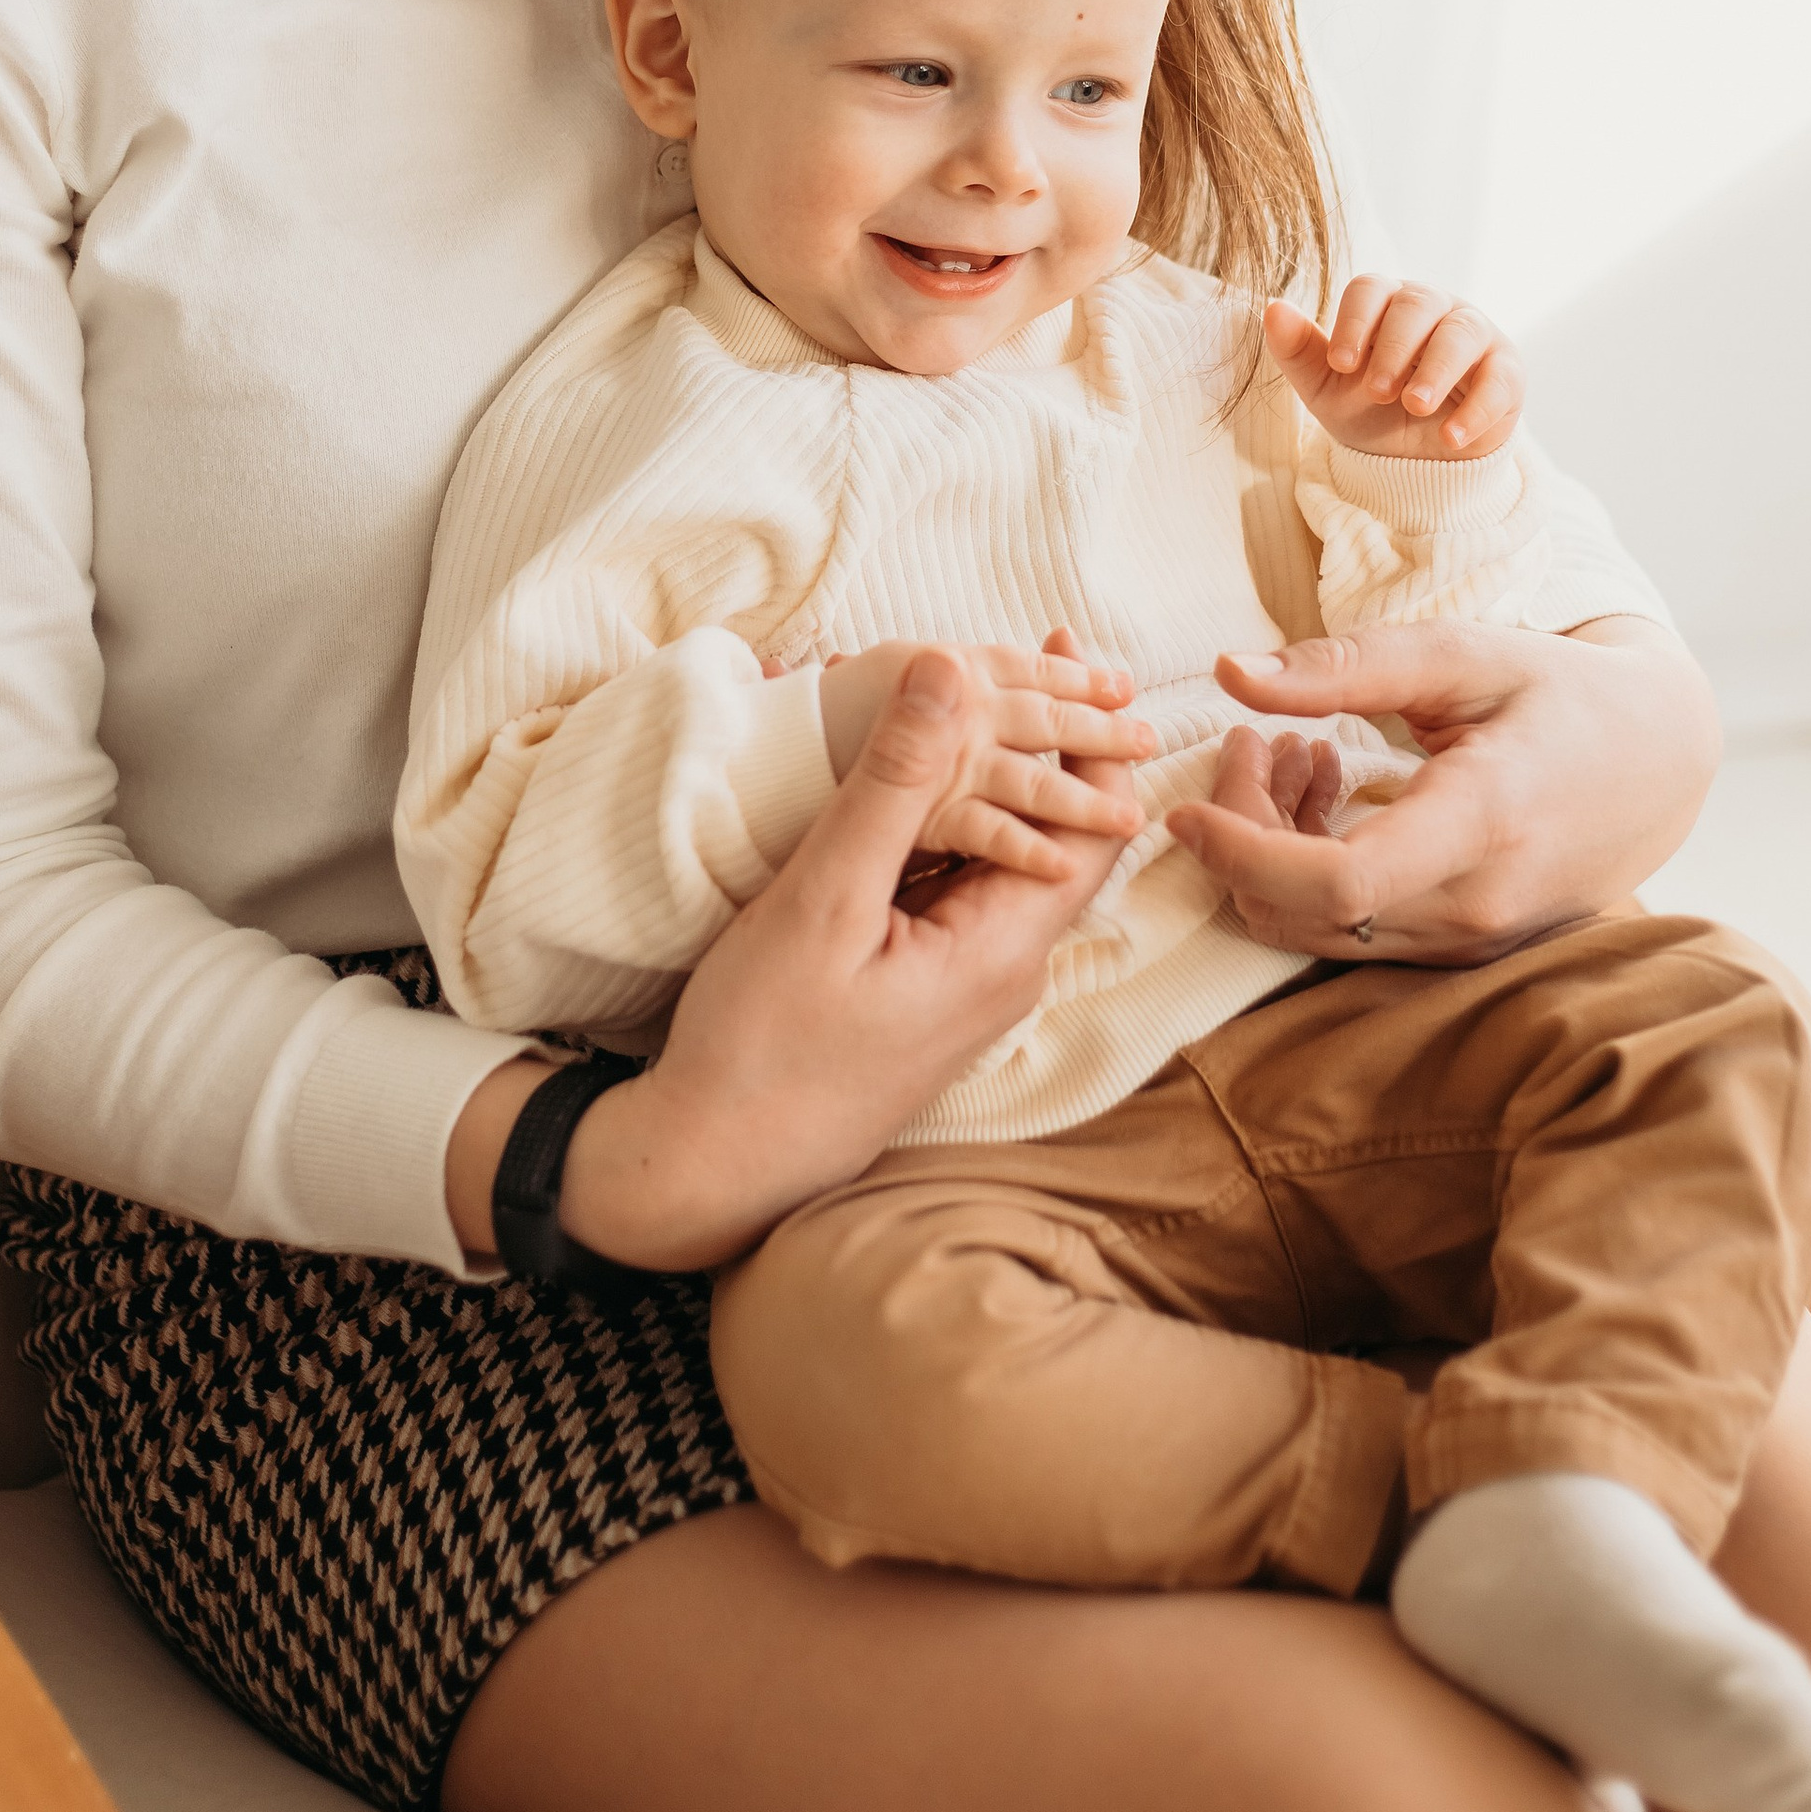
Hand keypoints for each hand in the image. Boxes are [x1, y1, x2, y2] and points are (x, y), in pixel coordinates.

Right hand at [458, 638, 1131, 1272]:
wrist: (715, 1163)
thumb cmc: (764, 1042)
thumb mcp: (824, 898)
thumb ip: (892, 783)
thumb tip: (950, 669)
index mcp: (1004, 951)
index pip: (1095, 826)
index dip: (1090, 732)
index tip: (1064, 648)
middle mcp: (1004, 974)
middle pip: (1054, 840)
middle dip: (1037, 745)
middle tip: (1001, 658)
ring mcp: (965, 991)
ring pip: (1000, 864)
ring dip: (983, 784)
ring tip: (942, 707)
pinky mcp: (923, 998)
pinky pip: (956, 895)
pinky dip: (942, 830)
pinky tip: (893, 794)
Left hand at [1165, 616, 1718, 966]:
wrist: (1661, 763)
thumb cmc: (1560, 693)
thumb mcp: (1463, 654)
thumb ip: (1347, 666)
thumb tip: (1231, 673)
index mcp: (1484, 822)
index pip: (1338, 883)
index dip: (1242, 854)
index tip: (1185, 807)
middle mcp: (1477, 905)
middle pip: (1303, 913)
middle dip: (1243, 834)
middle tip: (1256, 742)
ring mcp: (1471, 942)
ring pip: (1316, 932)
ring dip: (1274, 853)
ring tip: (1303, 756)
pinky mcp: (1460, 953)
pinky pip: (1350, 935)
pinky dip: (1311, 874)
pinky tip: (1334, 796)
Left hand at [1265, 273, 1523, 460]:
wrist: (1415, 464)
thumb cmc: (1369, 412)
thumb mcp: (1326, 389)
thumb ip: (1297, 350)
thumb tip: (1272, 306)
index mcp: (1385, 304)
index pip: (1371, 289)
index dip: (1354, 321)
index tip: (1341, 364)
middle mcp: (1432, 308)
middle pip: (1417, 303)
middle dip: (1395, 347)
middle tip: (1377, 391)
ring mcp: (1474, 335)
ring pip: (1461, 333)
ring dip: (1436, 370)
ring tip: (1415, 406)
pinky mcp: (1507, 372)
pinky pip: (1500, 378)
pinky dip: (1476, 409)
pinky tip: (1450, 437)